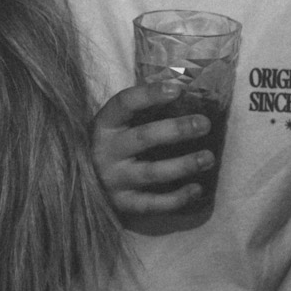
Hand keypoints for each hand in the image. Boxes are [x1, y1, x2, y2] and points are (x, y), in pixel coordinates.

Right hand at [91, 81, 213, 217]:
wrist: (81, 184)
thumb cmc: (112, 146)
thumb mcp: (117, 125)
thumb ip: (141, 110)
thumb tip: (182, 85)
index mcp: (104, 125)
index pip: (124, 104)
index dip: (149, 95)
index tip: (177, 90)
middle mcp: (105, 152)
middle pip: (143, 138)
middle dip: (176, 130)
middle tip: (204, 124)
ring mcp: (113, 180)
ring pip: (151, 173)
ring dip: (183, 164)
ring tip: (208, 157)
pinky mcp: (123, 204)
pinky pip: (152, 203)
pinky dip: (176, 198)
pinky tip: (197, 188)